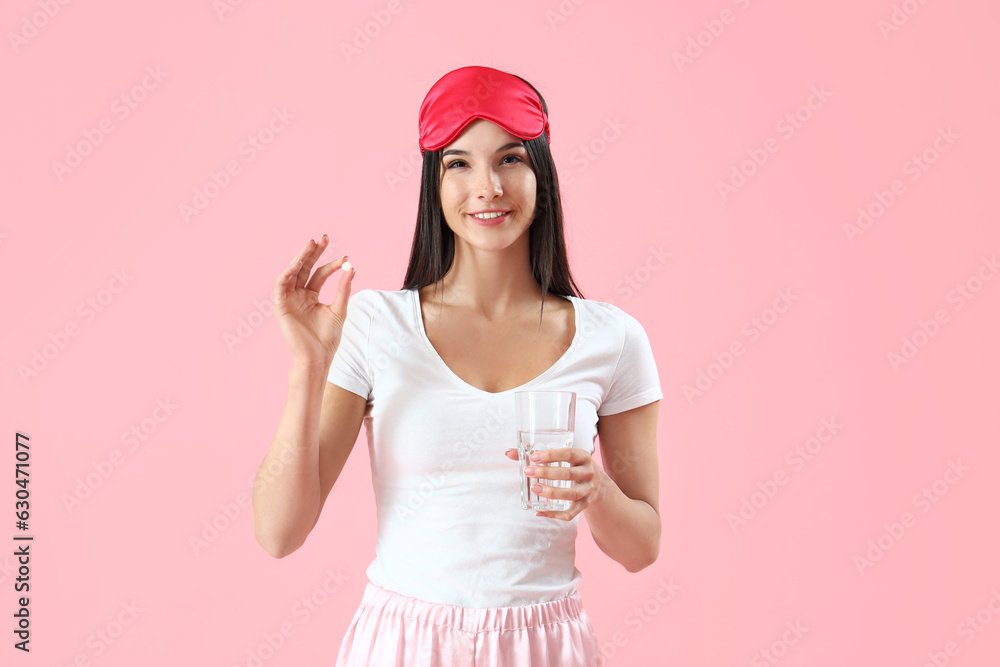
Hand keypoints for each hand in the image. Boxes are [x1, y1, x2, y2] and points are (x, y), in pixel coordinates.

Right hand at [273, 234, 353, 365]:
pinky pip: (281, 285)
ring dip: (300, 258)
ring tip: (311, 245)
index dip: (331, 264)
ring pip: (293, 273)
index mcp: (311, 296)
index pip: (320, 274)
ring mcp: (289, 299)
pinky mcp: (280, 305)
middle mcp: (299, 295)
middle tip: (324, 238)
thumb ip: (343, 289)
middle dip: (313, 252)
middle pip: (305, 268)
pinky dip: (289, 272)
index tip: (345, 257)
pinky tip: (298, 263)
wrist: (317, 356)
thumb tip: (351, 269)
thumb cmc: (327, 337)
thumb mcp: (339, 309)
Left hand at [503, 447, 608, 520]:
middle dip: (548, 473)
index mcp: (583, 457)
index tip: (534, 456)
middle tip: (529, 472)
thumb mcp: (563, 457)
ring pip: (571, 494)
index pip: (568, 454)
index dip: (551, 455)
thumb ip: (537, 455)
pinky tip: (539, 512)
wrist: (600, 486)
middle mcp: (589, 473)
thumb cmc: (573, 467)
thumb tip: (508, 453)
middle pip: (569, 474)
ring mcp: (588, 490)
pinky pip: (571, 513)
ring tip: (534, 489)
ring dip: (552, 493)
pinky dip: (554, 514)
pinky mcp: (585, 505)